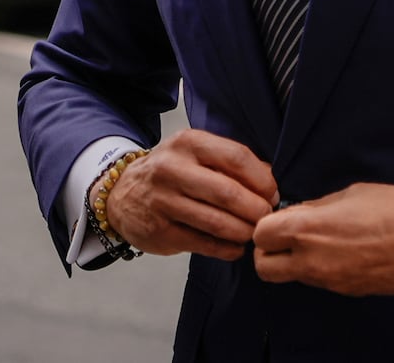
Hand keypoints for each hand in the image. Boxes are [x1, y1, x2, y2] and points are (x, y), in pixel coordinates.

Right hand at [99, 129, 276, 261]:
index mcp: (188, 143)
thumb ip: (230, 162)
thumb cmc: (171, 171)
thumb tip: (271, 180)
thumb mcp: (195, 153)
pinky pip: (203, 244)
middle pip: (228, 193)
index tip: (273, 193)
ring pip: (216, 222)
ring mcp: (163, 202)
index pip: (236, 158)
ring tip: (254, 233)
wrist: (120, 193)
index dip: (262, 179)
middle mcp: (173, 169)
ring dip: (243, 231)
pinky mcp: (160, 231)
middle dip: (256, 209)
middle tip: (268, 218)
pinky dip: (226, 249)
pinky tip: (236, 247)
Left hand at [252, 183, 393, 295]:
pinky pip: (321, 282)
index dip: (266, 225)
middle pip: (264, 268)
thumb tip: (301, 213)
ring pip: (293, 277)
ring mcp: (330, 281)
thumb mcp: (351, 194)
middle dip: (268, 252)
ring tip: (322, 240)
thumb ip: (318, 207)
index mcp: (308, 230)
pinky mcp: (348, 291)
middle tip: (286, 237)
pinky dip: (323, 268)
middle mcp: (313, 261)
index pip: (260, 235)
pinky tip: (344, 250)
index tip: (279, 218)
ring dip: (297, 261)